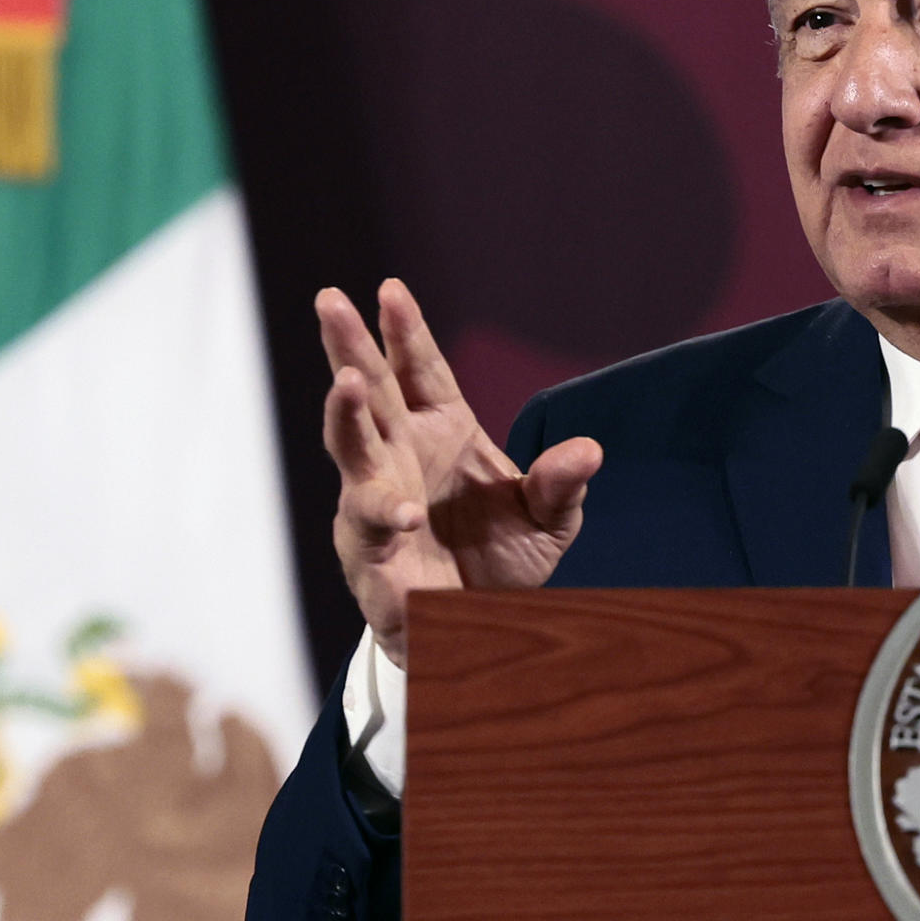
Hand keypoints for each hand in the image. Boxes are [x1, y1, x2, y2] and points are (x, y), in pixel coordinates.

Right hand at [317, 279, 601, 667]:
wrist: (483, 632)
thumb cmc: (504, 561)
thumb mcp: (549, 521)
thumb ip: (562, 484)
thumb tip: (589, 450)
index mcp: (443, 429)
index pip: (420, 370)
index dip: (404, 330)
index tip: (390, 288)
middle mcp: (403, 455)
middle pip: (371, 390)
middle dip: (349, 346)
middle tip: (330, 300)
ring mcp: (380, 498)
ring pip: (353, 448)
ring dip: (347, 414)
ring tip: (348, 382)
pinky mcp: (371, 551)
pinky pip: (374, 525)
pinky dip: (389, 514)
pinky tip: (410, 512)